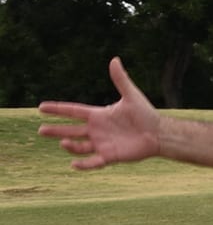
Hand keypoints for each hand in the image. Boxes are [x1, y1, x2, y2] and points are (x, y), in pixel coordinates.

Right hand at [38, 58, 162, 170]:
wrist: (159, 134)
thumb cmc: (146, 114)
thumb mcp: (131, 96)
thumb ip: (120, 79)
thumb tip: (114, 59)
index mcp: (98, 115)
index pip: (73, 111)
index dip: (57, 109)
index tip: (40, 107)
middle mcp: (97, 130)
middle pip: (71, 130)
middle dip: (56, 131)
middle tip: (40, 131)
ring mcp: (102, 143)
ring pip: (80, 146)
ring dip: (70, 146)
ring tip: (63, 143)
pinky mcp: (111, 156)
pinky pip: (94, 162)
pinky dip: (84, 164)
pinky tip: (73, 165)